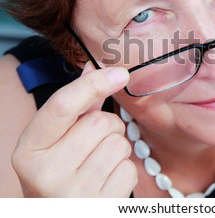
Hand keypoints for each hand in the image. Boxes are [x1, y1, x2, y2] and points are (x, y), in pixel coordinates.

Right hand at [11, 62, 137, 196]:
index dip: (93, 84)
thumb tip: (92, 66)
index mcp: (29, 149)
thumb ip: (75, 103)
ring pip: (119, 144)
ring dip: (117, 147)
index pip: (62, 106)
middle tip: (95, 141)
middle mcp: (47, 172)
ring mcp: (74, 193)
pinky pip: (130, 169)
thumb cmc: (57, 170)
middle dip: (108, 125)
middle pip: (101, 122)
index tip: (120, 73)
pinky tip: (106, 179)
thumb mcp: (54, 139)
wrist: (59, 213)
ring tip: (98, 162)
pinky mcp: (101, 205)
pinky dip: (124, 170)